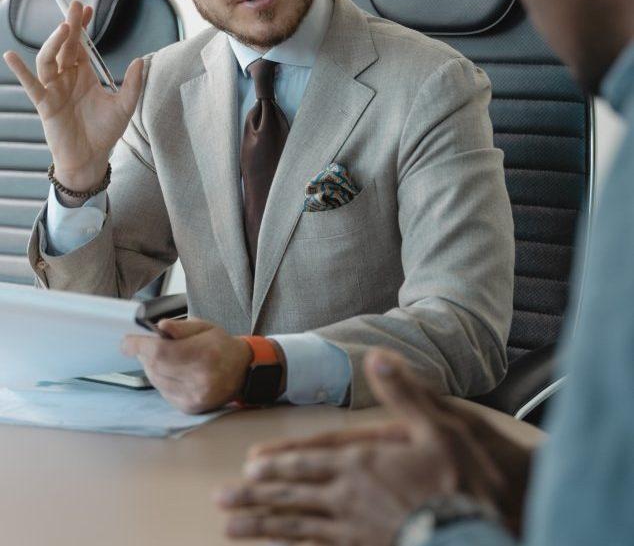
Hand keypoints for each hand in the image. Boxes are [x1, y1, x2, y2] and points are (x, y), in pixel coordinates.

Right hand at [3, 0, 142, 191]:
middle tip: (75, 6)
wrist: (92, 158)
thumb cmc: (105, 132)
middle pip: (65, 46)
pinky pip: (31, 85)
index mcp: (84, 74)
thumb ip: (131, 84)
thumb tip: (140, 60)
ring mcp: (54, 89)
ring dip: (54, 43)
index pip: (80, 45)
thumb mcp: (124, 106)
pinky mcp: (45, 104)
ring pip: (48, 60)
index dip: (82, 27)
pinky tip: (10, 55)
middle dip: (70, 26)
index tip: (87, 9)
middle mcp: (67, 78)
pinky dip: (20, 71)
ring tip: (63, 28)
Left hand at [121, 318, 252, 412]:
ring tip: (163, 356)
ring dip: (152, 367)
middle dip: (145, 354)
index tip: (127, 342)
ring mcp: (194, 396)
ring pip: (156, 380)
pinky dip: (161, 379)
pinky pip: (163, 391)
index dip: (138, 346)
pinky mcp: (189, 407)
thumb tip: (160, 327)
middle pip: (155, 366)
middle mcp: (200, 379)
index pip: (160, 352)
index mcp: (205, 354)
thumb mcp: (205, 327)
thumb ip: (181, 327)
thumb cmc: (221, 345)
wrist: (242, 371)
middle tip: (147, 344)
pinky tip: (172, 371)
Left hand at [216, 349, 533, 542]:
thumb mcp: (438, 425)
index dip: (278, 463)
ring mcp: (354, 528)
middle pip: (292, 495)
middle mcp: (349, 497)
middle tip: (221, 499)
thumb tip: (377, 356)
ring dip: (262, 526)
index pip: (310, 462)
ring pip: (297, 527)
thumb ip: (404, 391)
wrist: (478, 532)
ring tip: (230, 528)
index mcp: (362, 464)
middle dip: (255, 495)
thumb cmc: (461, 479)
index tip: (248, 466)